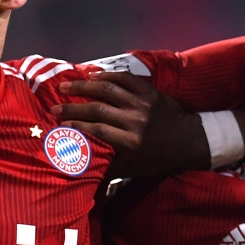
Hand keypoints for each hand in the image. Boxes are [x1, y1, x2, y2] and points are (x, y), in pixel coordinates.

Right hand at [51, 71, 209, 178]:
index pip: (97, 130)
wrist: (190, 141)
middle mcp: (135, 121)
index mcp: (130, 142)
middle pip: (98, 109)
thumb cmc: (160, 158)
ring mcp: (143, 104)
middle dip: (73, 107)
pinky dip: (108, 75)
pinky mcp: (150, 92)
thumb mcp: (136, 170)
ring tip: (65, 85)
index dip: (76, 125)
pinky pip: (126, 79)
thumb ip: (110, 168)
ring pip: (109, 90)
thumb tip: (84, 167)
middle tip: (54, 105)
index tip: (59, 122)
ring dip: (84, 86)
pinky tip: (92, 75)